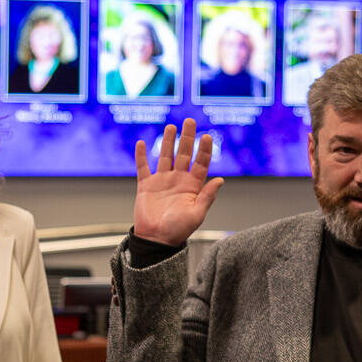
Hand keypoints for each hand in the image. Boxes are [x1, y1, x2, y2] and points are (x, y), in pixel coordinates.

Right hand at [133, 120, 224, 245]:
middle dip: (187, 138)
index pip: (201, 163)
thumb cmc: (178, 231)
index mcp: (193, 186)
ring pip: (165, 156)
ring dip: (167, 141)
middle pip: (184, 154)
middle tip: (190, 121)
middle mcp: (178, 180)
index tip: (207, 136)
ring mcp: (162, 181)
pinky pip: (143, 167)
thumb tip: (221, 180)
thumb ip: (207, 196)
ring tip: (171, 127)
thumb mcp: (197, 214)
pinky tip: (141, 143)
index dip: (204, 150)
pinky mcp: (146, 185)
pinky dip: (141, 156)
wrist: (156, 240)